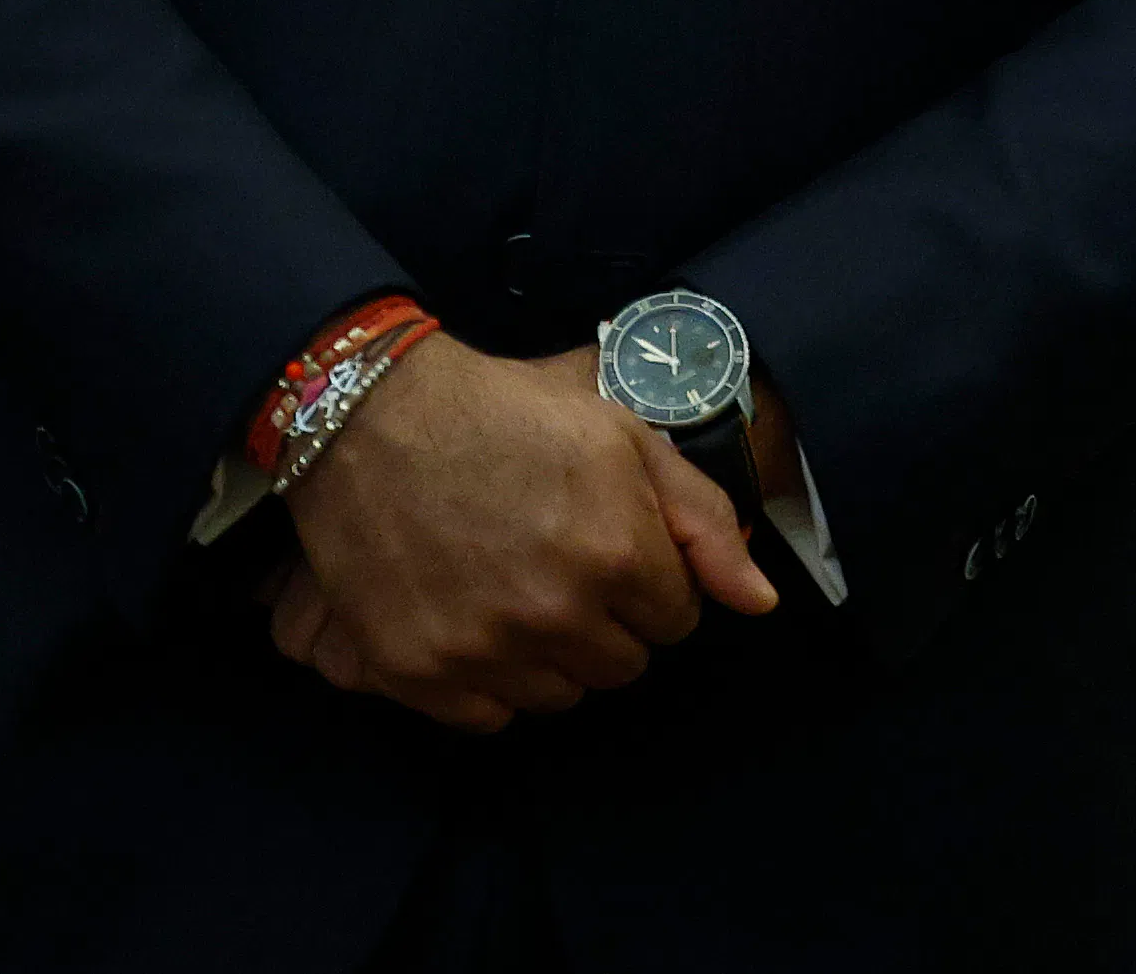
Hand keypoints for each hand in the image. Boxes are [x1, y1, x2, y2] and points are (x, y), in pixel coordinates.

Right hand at [271, 337, 779, 729]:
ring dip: (555, 657)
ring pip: (561, 697)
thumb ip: (704, 522)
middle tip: (569, 567)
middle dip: (611, 622)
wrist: (375, 420)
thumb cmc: (513, 415)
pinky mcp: (415, 672)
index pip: (678, 620)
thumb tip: (761, 602)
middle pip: (623, 666)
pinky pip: (488, 719)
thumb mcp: (628, 438)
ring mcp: (480, 650)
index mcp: (617, 553)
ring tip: (523, 592)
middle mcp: (553, 613)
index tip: (620, 551)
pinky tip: (479, 626)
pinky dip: (491, 684)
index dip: (654, 583)